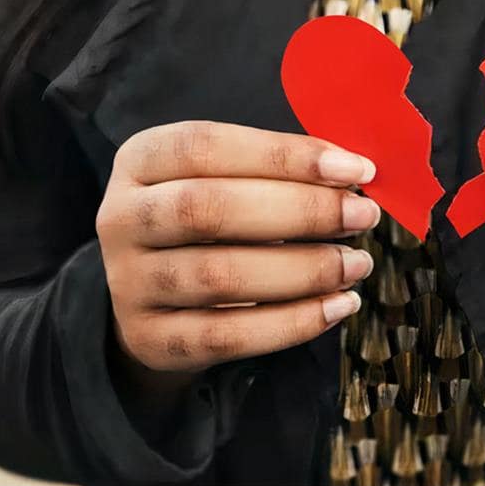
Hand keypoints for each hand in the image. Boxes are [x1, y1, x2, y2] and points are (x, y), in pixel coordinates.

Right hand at [97, 121, 379, 374]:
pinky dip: (292, 323)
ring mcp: (130, 282)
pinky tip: (338, 306)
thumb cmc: (204, 222)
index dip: (282, 155)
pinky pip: (227, 336)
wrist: (151, 299)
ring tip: (356, 264)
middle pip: (208, 209)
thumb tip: (352, 171)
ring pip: (220, 276)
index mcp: (140, 159)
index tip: (354, 168)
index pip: (205, 146)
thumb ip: (272, 168)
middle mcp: (122, 218)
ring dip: (303, 270)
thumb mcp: (219, 177)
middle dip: (300, 211)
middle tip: (362, 215)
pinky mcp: (152, 339)